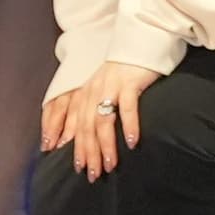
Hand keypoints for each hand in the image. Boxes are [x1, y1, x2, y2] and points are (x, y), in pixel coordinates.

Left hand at [47, 61, 161, 181]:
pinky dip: (129, 126)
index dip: (73, 146)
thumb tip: (89, 137)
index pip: (75, 124)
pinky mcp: (129, 82)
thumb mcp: (104, 88)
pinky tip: (132, 143)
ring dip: (106, 146)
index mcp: (85, 92)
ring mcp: (110, 86)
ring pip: (102, 121)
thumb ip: (94, 108)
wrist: (140, 39)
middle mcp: (93, 90)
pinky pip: (127, 108)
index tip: (76, 168)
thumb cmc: (124, 70)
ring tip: (110, 165)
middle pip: (86, 127)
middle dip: (88, 154)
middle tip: (93, 175)